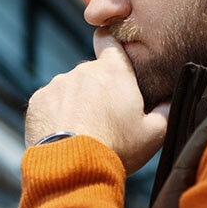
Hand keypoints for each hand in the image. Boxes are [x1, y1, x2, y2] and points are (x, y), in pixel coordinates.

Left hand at [24, 29, 169, 172]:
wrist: (72, 166)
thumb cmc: (117, 148)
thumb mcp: (154, 134)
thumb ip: (165, 111)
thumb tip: (168, 101)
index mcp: (114, 72)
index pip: (110, 40)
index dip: (111, 43)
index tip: (112, 54)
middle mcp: (83, 71)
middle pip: (92, 73)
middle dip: (97, 90)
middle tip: (104, 119)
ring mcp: (58, 84)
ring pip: (69, 89)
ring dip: (75, 104)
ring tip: (83, 132)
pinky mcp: (38, 100)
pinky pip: (50, 103)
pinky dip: (56, 115)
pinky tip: (65, 134)